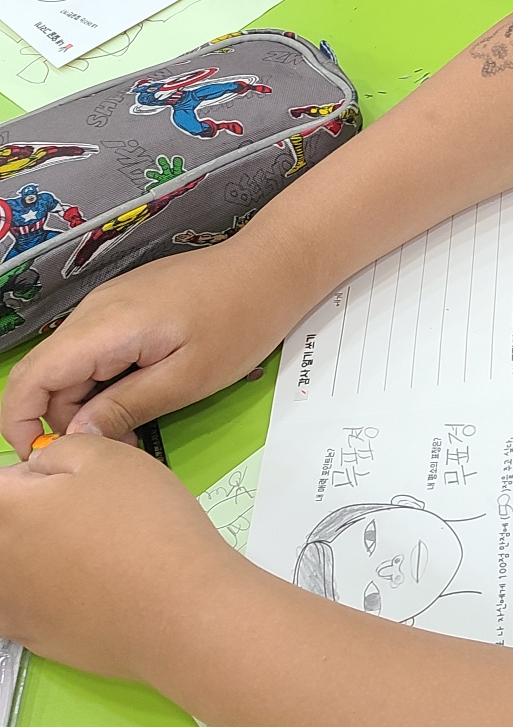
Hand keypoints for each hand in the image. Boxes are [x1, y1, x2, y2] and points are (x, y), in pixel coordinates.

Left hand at [0, 435, 239, 678]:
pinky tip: (82, 586)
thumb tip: (40, 469)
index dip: (35, 473)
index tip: (69, 478)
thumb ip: (60, 450)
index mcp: (4, 509)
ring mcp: (6, 604)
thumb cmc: (146, 522)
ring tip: (88, 549)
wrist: (176, 609)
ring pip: (11, 565)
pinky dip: (41, 590)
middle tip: (86, 511)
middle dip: (36, 511)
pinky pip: (20, 603)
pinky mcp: (27, 637)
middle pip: (6, 523)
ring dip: (38, 551)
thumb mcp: (110, 457)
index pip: (1, 481)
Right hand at [1, 245, 286, 452]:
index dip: (21, 424)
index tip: (46, 459)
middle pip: (48, 374)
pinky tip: (143, 393)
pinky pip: (96, 348)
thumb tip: (74, 438)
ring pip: (72, 363)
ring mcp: (110, 302)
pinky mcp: (128, 303)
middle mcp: (95, 309)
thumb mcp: (186, 378)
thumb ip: (125, 407)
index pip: (29, 377)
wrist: (273, 267)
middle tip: (115, 448)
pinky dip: (106, 378)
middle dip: (65, 419)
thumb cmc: (240, 322)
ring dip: (89, 401)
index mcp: (104, 326)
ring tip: (135, 425)